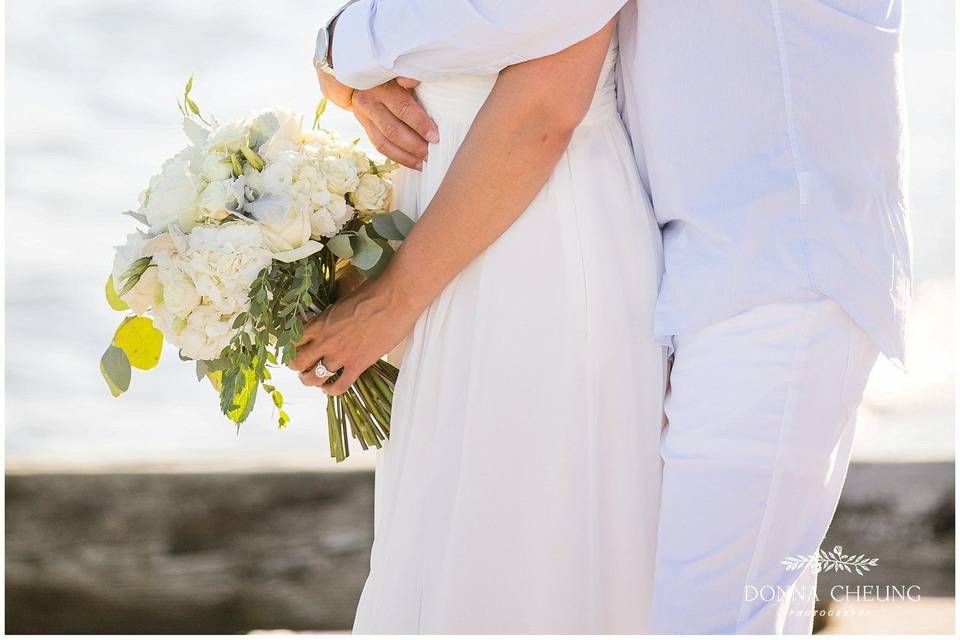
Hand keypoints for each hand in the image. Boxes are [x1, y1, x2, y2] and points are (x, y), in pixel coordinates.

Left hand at [288, 277, 419, 394]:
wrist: (393, 300)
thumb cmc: (371, 294)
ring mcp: (340, 355)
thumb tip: (326, 322)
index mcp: (319, 323)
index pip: (293, 340)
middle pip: (298, 362)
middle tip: (299, 366)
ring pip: (313, 378)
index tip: (294, 348)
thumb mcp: (340, 302)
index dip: (290, 346)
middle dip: (295, 365)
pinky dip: (331, 390)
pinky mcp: (358, 365)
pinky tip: (329, 388)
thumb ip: (329, 317)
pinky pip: (339, 386)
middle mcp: (325, 341)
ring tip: (310, 379)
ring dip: (309, 380)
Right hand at [315, 69, 438, 169]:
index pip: (402, 109)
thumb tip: (414, 80)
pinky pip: (379, 146)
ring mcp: (364, 117)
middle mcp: (369, 103)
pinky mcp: (364, 126)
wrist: (359, 74)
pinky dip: (397, 157)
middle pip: (393, 130)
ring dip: (406, 156)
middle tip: (432, 154)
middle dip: (414, 145)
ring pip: (384, 143)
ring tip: (424, 164)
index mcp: (380, 87)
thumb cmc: (388, 72)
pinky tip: (412, 163)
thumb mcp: (397, 69)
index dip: (420, 124)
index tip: (435, 136)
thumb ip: (407, 74)